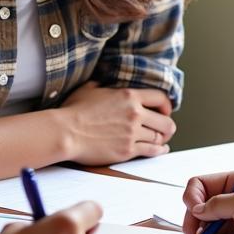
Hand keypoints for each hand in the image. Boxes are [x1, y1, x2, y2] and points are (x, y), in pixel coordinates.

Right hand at [59, 81, 175, 162]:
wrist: (66, 132)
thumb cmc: (73, 110)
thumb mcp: (89, 88)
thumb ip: (102, 85)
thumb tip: (102, 82)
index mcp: (128, 96)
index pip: (160, 98)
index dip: (166, 105)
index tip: (164, 110)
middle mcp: (134, 114)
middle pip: (166, 121)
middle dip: (167, 125)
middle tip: (164, 128)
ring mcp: (132, 134)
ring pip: (159, 138)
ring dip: (161, 139)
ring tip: (161, 140)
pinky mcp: (127, 151)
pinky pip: (151, 152)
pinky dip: (159, 151)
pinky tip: (160, 150)